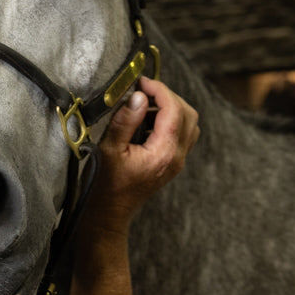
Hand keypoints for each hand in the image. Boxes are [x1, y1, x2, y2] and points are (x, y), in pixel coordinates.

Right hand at [81, 77, 198, 237]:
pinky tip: (150, 120)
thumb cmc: (105, 184)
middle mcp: (176, 157)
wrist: (109, 212)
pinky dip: (172, 120)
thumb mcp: (108, 149)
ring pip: (190, 123)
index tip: (141, 82)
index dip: (160, 90)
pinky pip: (184, 134)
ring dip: (172, 107)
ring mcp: (177, 161)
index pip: (174, 110)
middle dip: (168, 96)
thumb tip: (138, 96)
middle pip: (188, 113)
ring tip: (146, 104)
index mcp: (163, 153)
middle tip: (144, 90)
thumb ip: (126, 120)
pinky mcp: (173, 162)